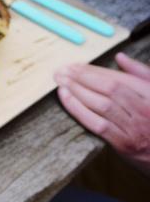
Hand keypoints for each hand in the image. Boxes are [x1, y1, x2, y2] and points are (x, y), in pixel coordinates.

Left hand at [55, 55, 149, 176]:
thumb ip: (142, 74)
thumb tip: (120, 57)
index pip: (121, 79)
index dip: (96, 71)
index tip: (77, 65)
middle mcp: (145, 111)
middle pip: (110, 89)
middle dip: (84, 78)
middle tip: (62, 70)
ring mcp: (135, 129)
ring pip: (102, 105)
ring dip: (78, 90)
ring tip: (60, 81)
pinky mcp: (124, 144)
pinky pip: (97, 124)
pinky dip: (78, 109)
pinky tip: (65, 98)